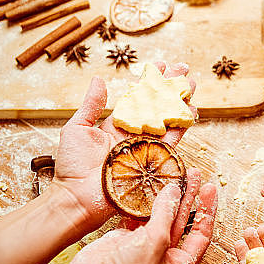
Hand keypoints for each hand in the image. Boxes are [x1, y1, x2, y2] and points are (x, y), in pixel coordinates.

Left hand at [51, 62, 196, 232]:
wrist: (78, 198)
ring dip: (181, 101)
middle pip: (157, 106)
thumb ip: (92, 105)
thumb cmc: (72, 167)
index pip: (137, 98)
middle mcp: (133, 136)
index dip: (150, 82)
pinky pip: (171, 142)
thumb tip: (99, 79)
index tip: (161, 65)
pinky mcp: (153, 162)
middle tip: (183, 69)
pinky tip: (191, 110)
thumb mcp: (77, 128)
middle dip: (171, 88)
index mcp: (116, 126)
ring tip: (191, 84)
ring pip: (168, 120)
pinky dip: (182, 126)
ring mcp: (144, 148)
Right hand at [59, 178, 216, 263]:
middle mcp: (164, 256)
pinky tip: (145, 186)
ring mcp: (144, 247)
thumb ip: (165, 214)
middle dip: (188, 197)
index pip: (201, 233)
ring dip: (165, 197)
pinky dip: (140, 203)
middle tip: (192, 174)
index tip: (209, 188)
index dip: (207, 209)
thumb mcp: (156, 241)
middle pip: (182, 221)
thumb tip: (173, 191)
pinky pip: (136, 217)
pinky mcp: (124, 240)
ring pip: (159, 216)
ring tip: (171, 174)